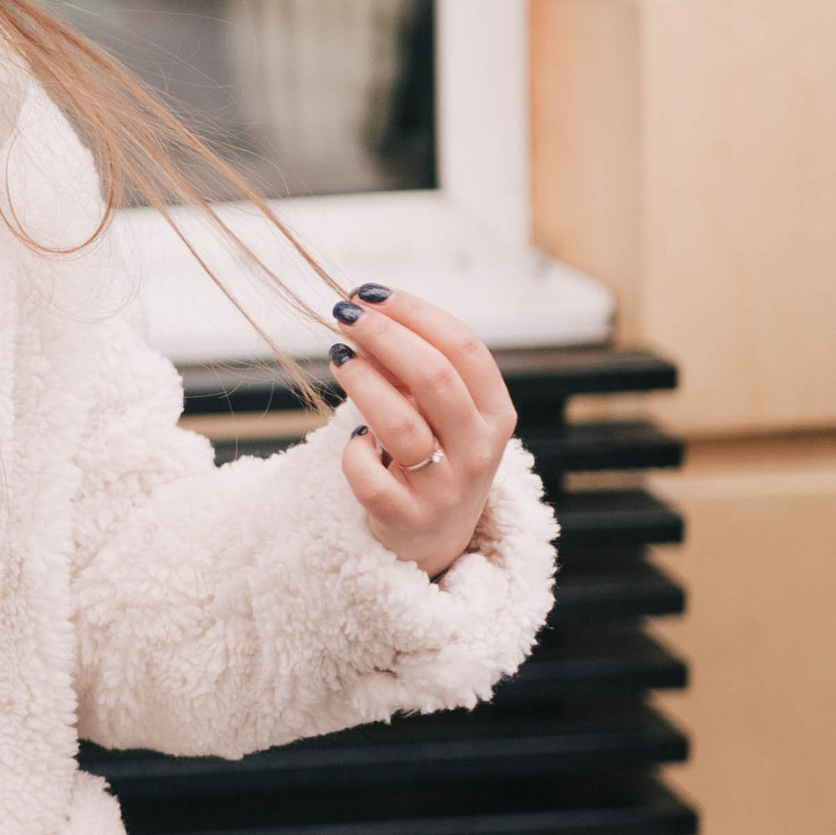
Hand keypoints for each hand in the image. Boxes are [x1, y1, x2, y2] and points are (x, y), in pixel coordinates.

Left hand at [325, 286, 515, 578]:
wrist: (433, 541)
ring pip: (401, 424)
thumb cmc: (434, 457)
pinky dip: (354, 450)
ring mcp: (446, 489)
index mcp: (496, 414)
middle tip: (345, 314)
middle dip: (385, 336)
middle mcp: (479, 450)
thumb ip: (414, 369)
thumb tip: (366, 313)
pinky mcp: (407, 520)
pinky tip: (352, 438)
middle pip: (434, 377)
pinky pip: (371, 477)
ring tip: (338, 355)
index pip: (464, 348)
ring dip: (363, 381)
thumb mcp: (442, 415)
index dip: (415, 314)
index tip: (372, 293)